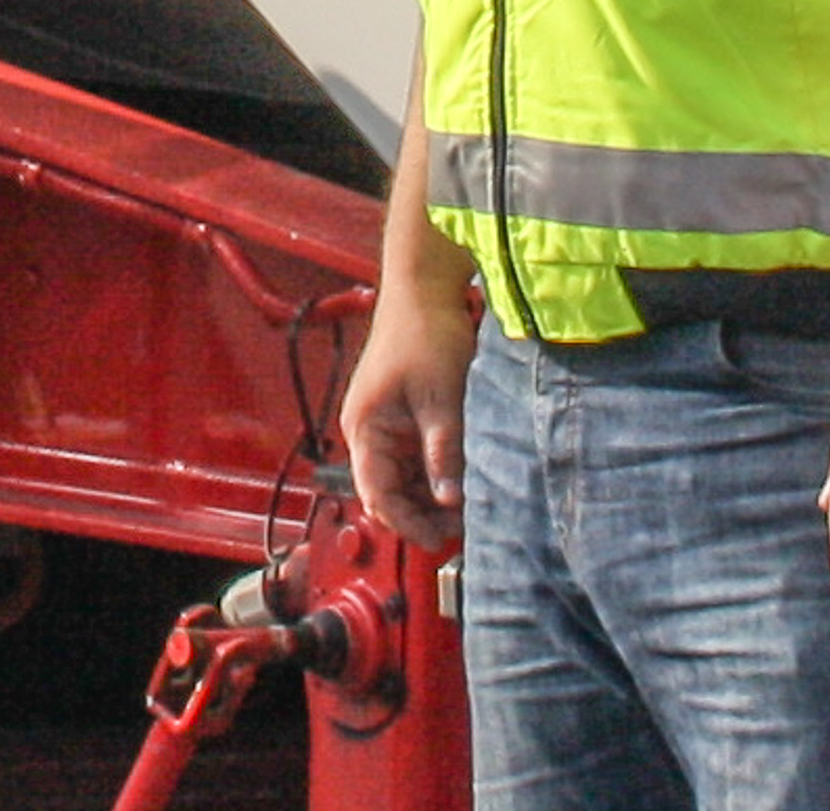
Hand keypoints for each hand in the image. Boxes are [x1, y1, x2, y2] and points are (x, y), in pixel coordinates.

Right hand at [338, 283, 475, 552]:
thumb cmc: (423, 333)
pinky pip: (416, 457)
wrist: (424, 288)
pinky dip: (436, 473)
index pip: (376, 493)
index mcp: (364, 428)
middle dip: (420, 513)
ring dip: (430, 495)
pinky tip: (462, 481)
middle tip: (459, 530)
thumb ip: (443, 451)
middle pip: (388, 490)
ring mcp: (386, 423)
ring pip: (404, 477)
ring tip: (465, 509)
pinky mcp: (404, 415)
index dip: (405, 522)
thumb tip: (451, 498)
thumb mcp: (440, 398)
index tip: (436, 540)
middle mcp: (369, 430)